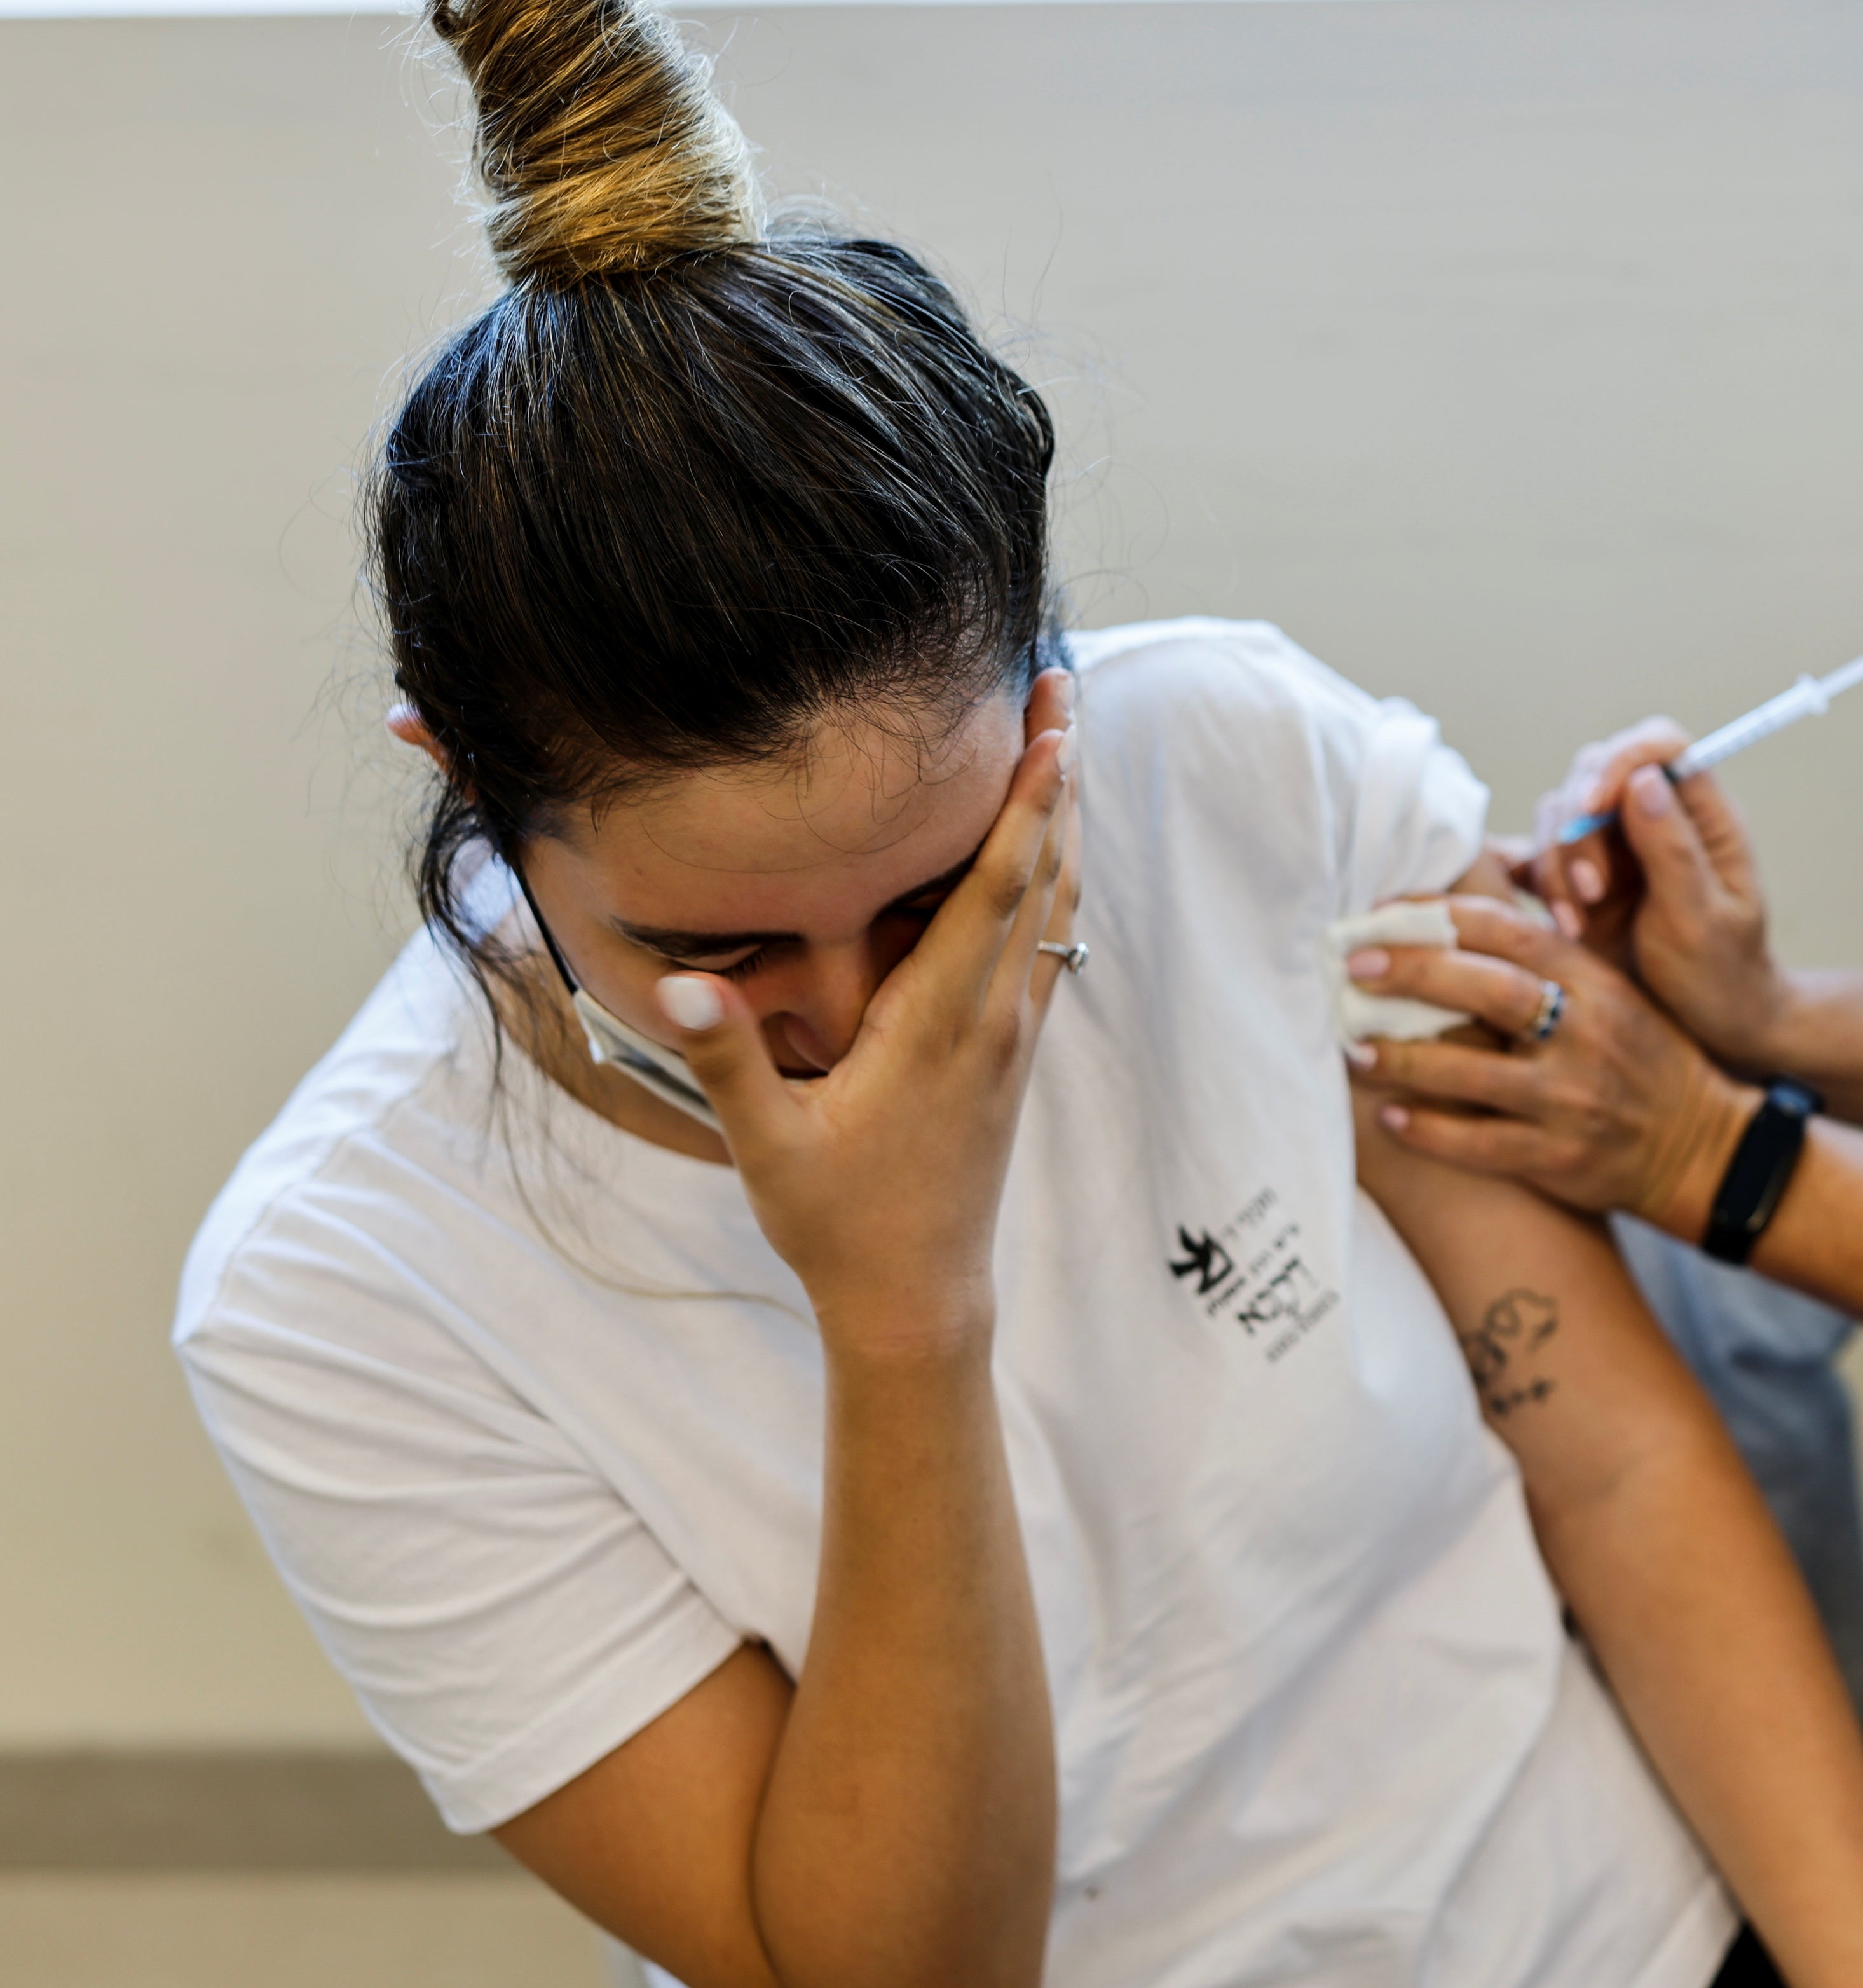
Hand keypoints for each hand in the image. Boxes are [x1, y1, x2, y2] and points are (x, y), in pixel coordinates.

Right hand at [651, 695, 1081, 1351]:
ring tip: (1065, 738)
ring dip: (1063, 820)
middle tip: (1061, 687)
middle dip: (1057, 780)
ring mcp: (1012, 1035)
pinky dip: (1053, 879)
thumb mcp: (769, 1150)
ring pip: (1056, 905)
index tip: (1052, 729)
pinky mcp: (1010, 1052)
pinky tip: (1050, 847)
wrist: (917, 1300)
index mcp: (943, 1025)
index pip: (998, 892)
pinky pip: (1046, 943)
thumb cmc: (838, 1226)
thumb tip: (673, 992)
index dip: (1027, 805)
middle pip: (1044, 875)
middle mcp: (996, 1019)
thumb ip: (726, 1063)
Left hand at [1349, 895, 1753, 1235]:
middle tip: (1354, 963)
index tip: (1385, 910)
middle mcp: (1586, 1036)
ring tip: (1355, 1047)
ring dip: (1405, 1058)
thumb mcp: (1617, 995)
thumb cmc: (1647, 1061)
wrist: (1704, 1148)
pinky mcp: (1560, 1158)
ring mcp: (1572, 1100)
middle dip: (1412, 972)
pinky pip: (1480, 1144)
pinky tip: (1390, 1119)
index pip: (1511, 933)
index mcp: (1597, 984)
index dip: (1441, 915)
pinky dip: (1430, 1131)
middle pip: (1488, 990)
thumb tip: (1459, 926)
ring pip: (1472, 1073)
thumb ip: (1553, 964)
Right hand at [1517, 720, 1796, 1067]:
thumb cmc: (1721, 976)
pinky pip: (1536, 857)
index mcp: (1702, 817)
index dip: (1620, 759)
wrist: (1708, 1032)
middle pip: (1594, 774)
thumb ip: (1673, 849)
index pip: (1659, 746)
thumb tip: (1644, 777)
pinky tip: (1554, 923)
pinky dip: (1534, 883)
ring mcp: (1613, 849)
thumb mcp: (1704, 920)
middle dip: (1579, 827)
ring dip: (1556, 864)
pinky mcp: (1577, 882)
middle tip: (1592, 892)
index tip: (1593, 803)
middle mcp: (1654, 820)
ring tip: (1577, 924)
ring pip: (1559, 815)